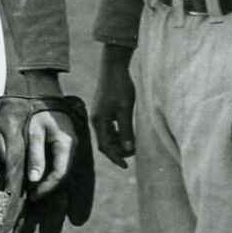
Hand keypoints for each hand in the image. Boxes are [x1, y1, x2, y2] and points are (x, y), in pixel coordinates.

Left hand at [25, 107, 75, 196]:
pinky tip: (40, 176)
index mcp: (66, 145)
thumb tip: (34, 180)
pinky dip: (51, 173)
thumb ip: (35, 156)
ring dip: (50, 182)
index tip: (33, 195)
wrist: (46, 96)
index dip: (47, 187)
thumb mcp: (34, 133)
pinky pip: (61, 164)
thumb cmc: (38, 113)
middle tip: (32, 196)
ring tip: (34, 190)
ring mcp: (71, 146)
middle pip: (63, 175)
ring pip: (63, 170)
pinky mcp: (66, 145)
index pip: (60, 174)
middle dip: (48, 188)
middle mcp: (72, 147)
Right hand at [91, 46, 135, 167]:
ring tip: (133, 144)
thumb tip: (129, 149)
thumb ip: (126, 130)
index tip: (126, 166)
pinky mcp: (104, 109)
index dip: (115, 158)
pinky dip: (118, 133)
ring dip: (119, 142)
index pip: (105, 146)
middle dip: (118, 151)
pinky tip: (128, 132)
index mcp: (99, 121)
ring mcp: (100, 114)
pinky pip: (110, 127)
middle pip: (105, 143)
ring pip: (108, 135)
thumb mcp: (125, 110)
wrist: (114, 67)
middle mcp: (97, 120)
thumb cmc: (120, 87)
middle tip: (134, 152)